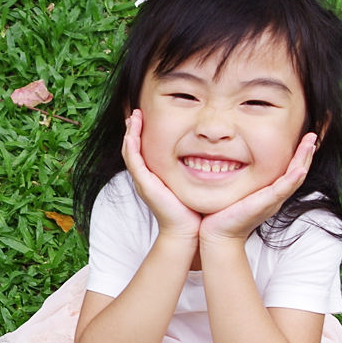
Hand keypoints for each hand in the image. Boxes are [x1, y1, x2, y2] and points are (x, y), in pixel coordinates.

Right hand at [123, 110, 201, 241]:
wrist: (187, 230)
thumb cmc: (192, 210)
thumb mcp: (192, 183)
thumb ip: (196, 169)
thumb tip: (211, 155)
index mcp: (154, 175)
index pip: (144, 149)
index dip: (143, 133)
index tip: (148, 117)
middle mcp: (145, 177)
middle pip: (133, 147)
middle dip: (134, 129)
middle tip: (137, 112)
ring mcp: (143, 180)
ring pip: (130, 151)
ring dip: (130, 132)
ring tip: (134, 116)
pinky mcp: (144, 184)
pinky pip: (133, 161)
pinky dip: (131, 146)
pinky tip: (133, 133)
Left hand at [198, 132, 318, 244]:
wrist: (218, 235)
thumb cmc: (223, 213)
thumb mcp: (236, 191)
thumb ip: (241, 178)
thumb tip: (232, 158)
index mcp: (271, 193)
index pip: (290, 171)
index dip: (298, 155)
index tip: (303, 138)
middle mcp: (275, 197)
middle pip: (297, 172)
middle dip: (306, 153)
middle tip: (313, 135)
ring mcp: (272, 201)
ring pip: (295, 178)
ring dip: (304, 159)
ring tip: (311, 143)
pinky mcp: (265, 205)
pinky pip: (282, 190)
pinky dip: (292, 179)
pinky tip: (300, 168)